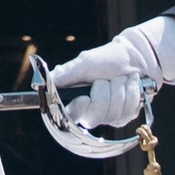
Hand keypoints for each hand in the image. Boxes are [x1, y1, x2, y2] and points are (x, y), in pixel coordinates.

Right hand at [54, 19, 174, 135]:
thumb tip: (41, 83)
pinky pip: (128, 109)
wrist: (134, 58)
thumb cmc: (106, 59)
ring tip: (119, 79)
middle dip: (103, 93)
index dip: (78, 109)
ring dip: (119, 89)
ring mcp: (109, 117)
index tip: (84, 98)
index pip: (70, 116)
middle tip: (104, 80)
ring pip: (114, 112)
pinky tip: (129, 84)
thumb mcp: (84, 63)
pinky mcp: (125, 116)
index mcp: (76, 100)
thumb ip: (65, 75)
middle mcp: (91, 112)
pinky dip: (131, 91)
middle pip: (95, 116)